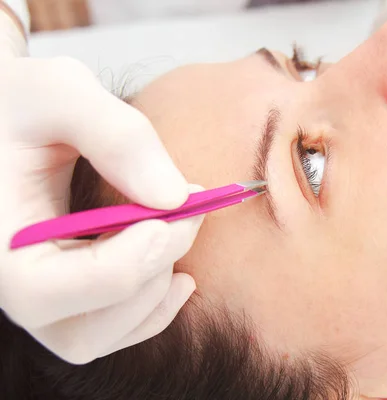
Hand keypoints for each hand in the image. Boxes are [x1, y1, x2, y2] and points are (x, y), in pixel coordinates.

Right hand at [0, 12, 202, 363]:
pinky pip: (108, 324)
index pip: (47, 292)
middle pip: (81, 330)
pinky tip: (177, 271)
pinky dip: (149, 305)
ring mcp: (39, 289)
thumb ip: (117, 136)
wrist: (8, 111)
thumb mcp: (60, 91)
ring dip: (153, 297)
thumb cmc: (22, 98)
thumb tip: (174, 196)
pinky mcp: (66, 284)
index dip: (125, 265)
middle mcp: (9, 280)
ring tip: (182, 234)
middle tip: (188, 218)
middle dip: (148, 279)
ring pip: (98, 336)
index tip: (175, 216)